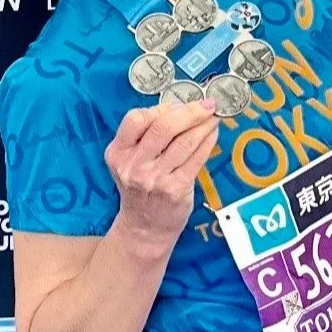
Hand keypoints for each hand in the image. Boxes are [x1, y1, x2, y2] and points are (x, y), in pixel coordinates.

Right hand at [104, 99, 219, 253]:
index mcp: (117, 153)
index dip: (160, 108)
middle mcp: (133, 165)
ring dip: (203, 125)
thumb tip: (179, 108)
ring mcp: (154, 178)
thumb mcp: (129, 161)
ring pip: (184, 141)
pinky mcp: (175, 189)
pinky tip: (212, 133)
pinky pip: (196, 158)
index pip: (136, 119)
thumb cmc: (140, 188)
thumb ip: (145, 137)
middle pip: (164, 127)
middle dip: (190, 111)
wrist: (144, 227)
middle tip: (207, 104)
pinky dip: (207, 142)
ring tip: (213, 117)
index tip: (177, 106)